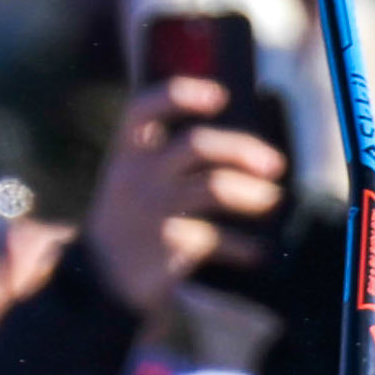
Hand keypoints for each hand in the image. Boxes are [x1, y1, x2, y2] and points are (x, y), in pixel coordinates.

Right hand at [81, 81, 288, 322]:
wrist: (100, 279)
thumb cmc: (134, 214)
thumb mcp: (135, 177)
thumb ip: (174, 155)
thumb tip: (248, 148)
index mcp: (127, 151)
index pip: (144, 108)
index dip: (181, 95)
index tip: (219, 96)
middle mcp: (138, 175)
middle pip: (196, 145)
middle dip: (241, 148)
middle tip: (274, 164)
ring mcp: (153, 211)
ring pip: (215, 188)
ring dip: (252, 193)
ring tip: (272, 200)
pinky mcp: (169, 246)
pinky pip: (220, 238)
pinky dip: (244, 247)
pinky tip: (256, 253)